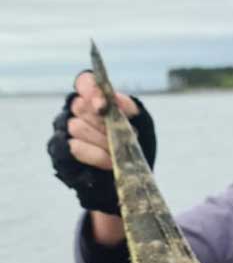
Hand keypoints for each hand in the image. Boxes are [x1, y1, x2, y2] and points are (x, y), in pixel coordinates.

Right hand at [47, 70, 156, 214]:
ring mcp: (64, 132)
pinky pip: (74, 147)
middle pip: (79, 106)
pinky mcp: (60, 153)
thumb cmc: (134, 148)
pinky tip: (110, 162)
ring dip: (103, 141)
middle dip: (103, 122)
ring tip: (118, 152)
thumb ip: (133, 110)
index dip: (92, 91)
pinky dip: (96, 155)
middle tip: (119, 135)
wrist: (128, 179)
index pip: (85, 82)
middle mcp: (75, 112)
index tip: (104, 106)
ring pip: (76, 127)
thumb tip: (118, 99)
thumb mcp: (143, 128)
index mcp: (94, 100)